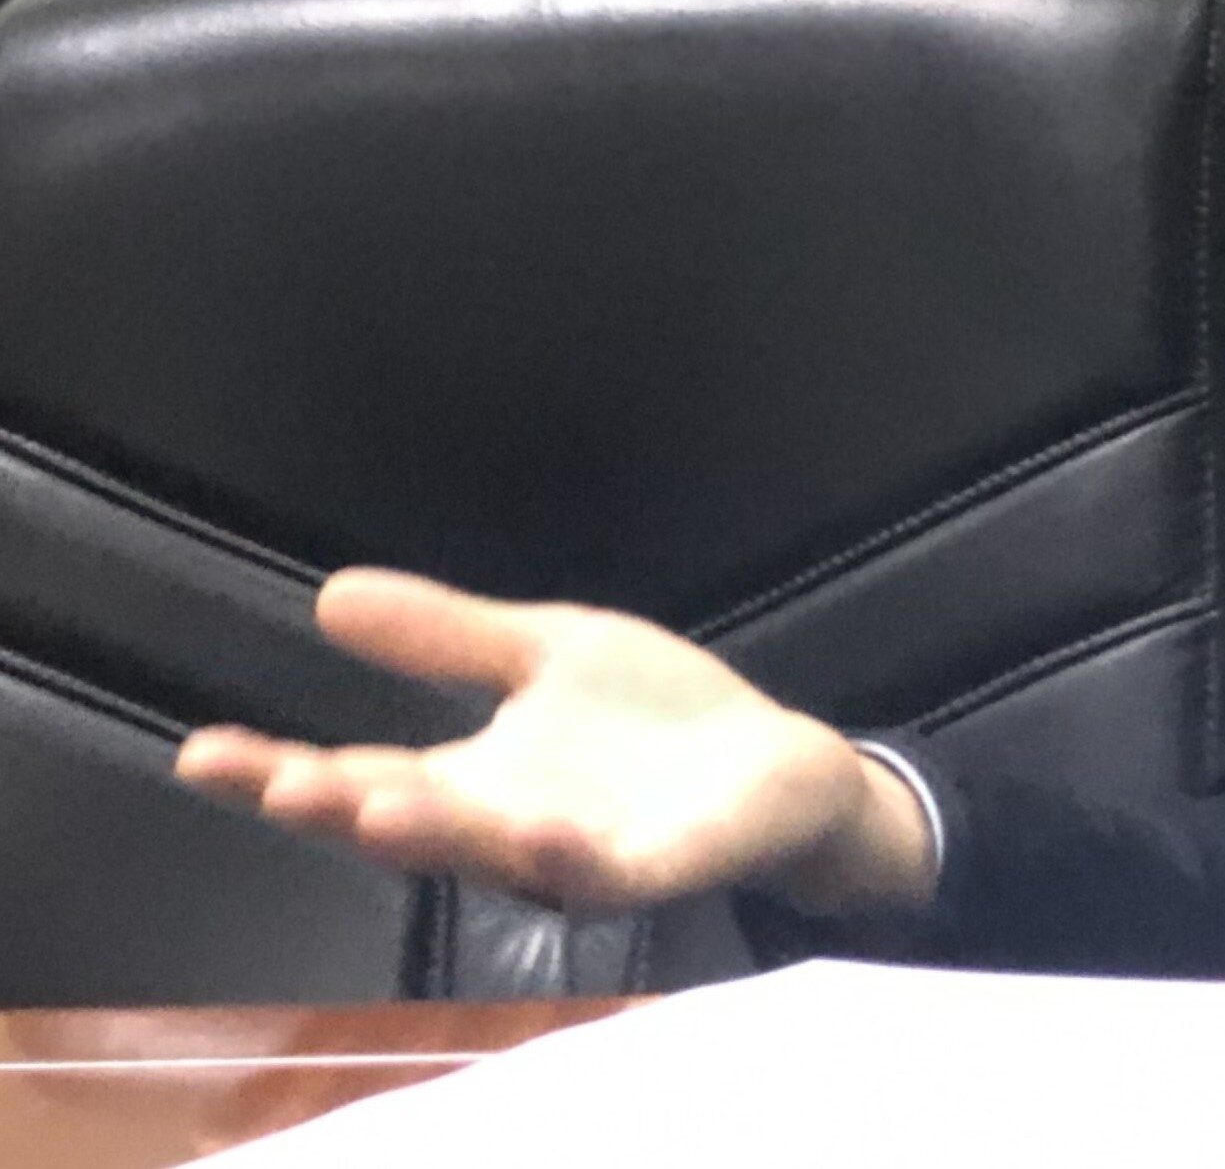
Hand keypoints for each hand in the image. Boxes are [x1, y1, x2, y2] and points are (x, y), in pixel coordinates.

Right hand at [173, 568, 934, 916]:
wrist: (778, 766)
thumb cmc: (653, 722)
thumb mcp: (542, 656)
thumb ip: (444, 639)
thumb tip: (331, 593)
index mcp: (474, 781)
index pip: (361, 778)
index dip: (281, 772)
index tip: (203, 752)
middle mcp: (510, 829)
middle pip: (411, 826)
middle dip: (343, 810)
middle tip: (278, 783)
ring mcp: (580, 855)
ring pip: (496, 855)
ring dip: (439, 836)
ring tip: (375, 808)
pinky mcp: (657, 866)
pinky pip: (607, 873)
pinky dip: (569, 857)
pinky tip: (538, 833)